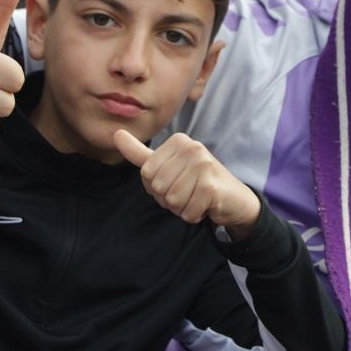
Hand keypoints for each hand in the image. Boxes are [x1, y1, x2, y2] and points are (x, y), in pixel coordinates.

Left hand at [113, 129, 261, 238]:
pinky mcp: (211, 187)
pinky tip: (205, 206)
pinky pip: (187, 212)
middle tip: (188, 192)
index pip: (146, 173)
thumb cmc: (198, 182)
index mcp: (179, 141)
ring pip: (171, 200)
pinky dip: (193, 215)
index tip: (176, 181)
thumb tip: (116, 134)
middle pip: (157, 187)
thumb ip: (141, 154)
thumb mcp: (168, 165)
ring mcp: (203, 165)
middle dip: (169, 199)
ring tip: (196, 198)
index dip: (156, 187)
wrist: (235, 198)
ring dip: (182, 208)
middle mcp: (192, 148)